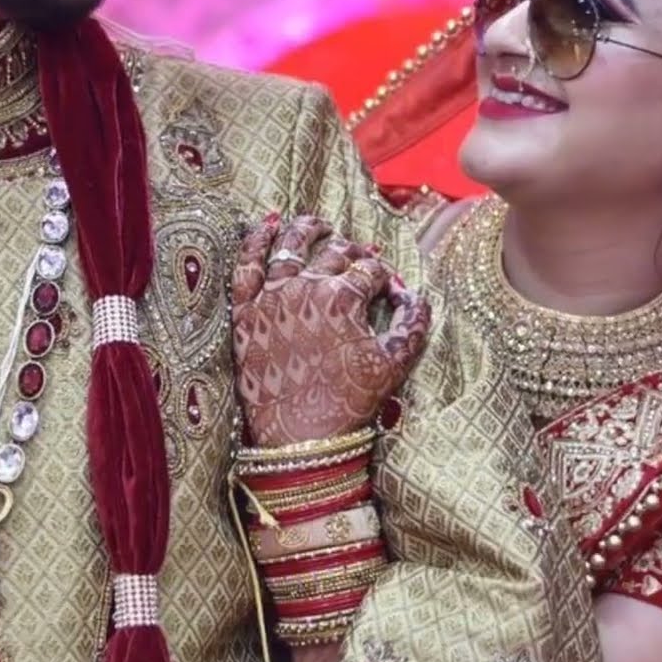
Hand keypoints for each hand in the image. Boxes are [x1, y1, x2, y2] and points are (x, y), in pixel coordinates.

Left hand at [232, 214, 430, 446]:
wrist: (300, 438)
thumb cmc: (349, 402)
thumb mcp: (394, 363)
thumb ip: (413, 324)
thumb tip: (416, 298)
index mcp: (343, 297)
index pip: (370, 271)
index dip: (384, 278)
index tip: (388, 290)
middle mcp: (305, 288)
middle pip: (334, 253)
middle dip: (353, 251)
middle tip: (360, 257)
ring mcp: (270, 297)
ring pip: (289, 245)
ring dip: (306, 229)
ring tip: (317, 224)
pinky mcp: (244, 312)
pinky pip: (246, 265)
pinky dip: (255, 240)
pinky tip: (266, 225)